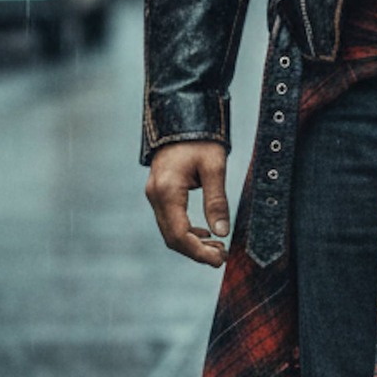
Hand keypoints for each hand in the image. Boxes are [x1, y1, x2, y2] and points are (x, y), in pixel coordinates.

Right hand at [146, 140, 231, 267]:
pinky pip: (169, 220)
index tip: (219, 260)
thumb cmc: (200, 139)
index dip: (199, 252)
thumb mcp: (214, 167)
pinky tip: (205, 233)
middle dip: (196, 251)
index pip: (179, 234)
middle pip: (172, 237)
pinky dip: (186, 231)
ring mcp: (154, 194)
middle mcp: (155, 195)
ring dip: (192, 243)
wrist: (182, 116)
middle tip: (222, 257)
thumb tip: (222, 232)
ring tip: (218, 248)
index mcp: (167, 191)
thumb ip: (217, 201)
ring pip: (169, 231)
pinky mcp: (159, 192)